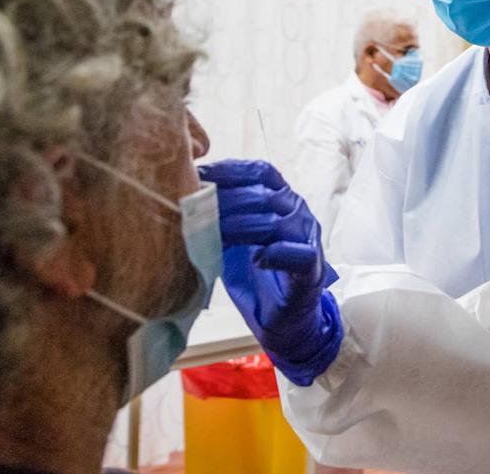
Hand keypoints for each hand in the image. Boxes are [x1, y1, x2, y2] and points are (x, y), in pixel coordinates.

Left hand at [199, 159, 342, 385]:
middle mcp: (297, 212)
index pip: (260, 172)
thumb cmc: (253, 273)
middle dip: (227, 199)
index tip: (198, 175)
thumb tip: (178, 196)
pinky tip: (258, 259)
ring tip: (213, 232)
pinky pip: (299, 255)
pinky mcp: (311, 268)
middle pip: (264, 195)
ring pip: (278, 222)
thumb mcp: (232, 238)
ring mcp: (307, 238)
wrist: (282, 318)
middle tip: (194, 207)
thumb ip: (219, 216)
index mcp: (280, 199)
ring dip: (242, 226)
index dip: (230, 171)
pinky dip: (278, 255)